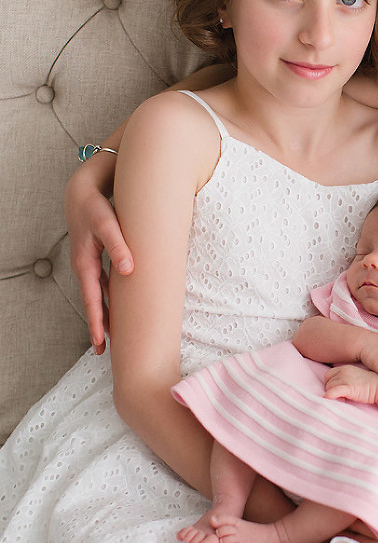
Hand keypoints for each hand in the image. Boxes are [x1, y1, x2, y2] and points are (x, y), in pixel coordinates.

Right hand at [65, 167, 133, 352]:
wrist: (86, 189)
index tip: (99, 343)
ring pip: (100, 296)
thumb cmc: (96, 205)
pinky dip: (113, 298)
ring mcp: (92, 264)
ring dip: (106, 315)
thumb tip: (129, 270)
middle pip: (94, 303)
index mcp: (85, 263)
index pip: (92, 299)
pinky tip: (122, 307)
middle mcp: (86, 267)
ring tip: (114, 338)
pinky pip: (106, 284)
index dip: (97, 322)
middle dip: (99, 327)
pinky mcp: (100, 258)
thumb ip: (117, 245)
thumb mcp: (107, 222)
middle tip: (103, 353)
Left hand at [325, 364, 377, 403]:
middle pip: (328, 382)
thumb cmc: (369, 385)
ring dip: (333, 396)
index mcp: (344, 368)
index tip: (337, 390)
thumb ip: (345, 379)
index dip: (330, 384)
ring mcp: (345, 379)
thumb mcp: (355, 377)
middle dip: (331, 390)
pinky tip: (329, 400)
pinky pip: (332, 392)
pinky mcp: (348, 388)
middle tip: (340, 397)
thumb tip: (336, 389)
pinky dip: (329, 396)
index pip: (328, 375)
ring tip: (343, 400)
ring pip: (329, 388)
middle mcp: (343, 371)